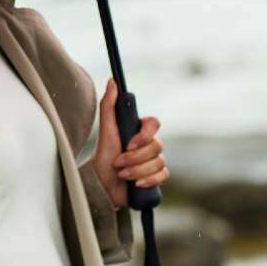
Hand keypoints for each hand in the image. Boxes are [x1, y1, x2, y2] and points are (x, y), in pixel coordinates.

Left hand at [91, 77, 168, 209]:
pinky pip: (163, 176)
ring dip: (137, 171)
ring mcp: (154, 160)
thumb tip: (112, 81)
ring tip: (122, 174)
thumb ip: (109, 104)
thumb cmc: (104, 153)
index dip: (144, 135)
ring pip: (159, 163)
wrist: (102, 183)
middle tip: (119, 163)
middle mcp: (149, 143)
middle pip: (156, 147)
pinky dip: (149, 181)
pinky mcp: (156, 176)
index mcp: (140, 129)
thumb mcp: (106, 128)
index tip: (129, 144)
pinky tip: (136, 184)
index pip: (155, 123)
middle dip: (135, 158)